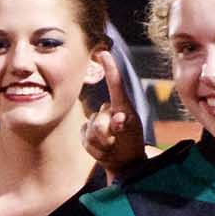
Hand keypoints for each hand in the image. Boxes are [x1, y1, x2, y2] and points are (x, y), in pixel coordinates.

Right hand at [84, 51, 146, 177]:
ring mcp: (95, 122)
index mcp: (122, 106)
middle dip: (107, 133)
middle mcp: (108, 111)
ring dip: (102, 143)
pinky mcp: (86, 133)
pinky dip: (94, 148)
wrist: (124, 162)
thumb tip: (118, 117)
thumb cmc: (130, 144)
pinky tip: (103, 150)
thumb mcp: (130, 135)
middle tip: (116, 141)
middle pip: (100, 118)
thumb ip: (122, 125)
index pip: (115, 83)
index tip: (104, 53)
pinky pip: (84, 137)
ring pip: (91, 129)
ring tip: (112, 147)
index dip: (109, 67)